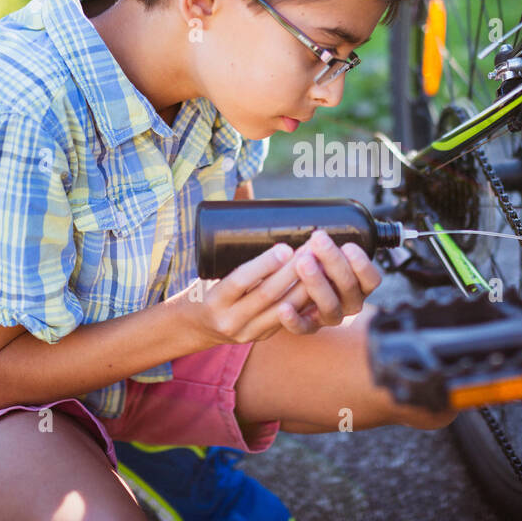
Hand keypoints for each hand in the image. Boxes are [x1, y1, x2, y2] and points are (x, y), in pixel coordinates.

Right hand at [171, 231, 382, 343]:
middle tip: (314, 248)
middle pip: (267, 294)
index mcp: (215, 298)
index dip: (264, 264)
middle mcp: (231, 319)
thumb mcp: (210, 266)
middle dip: (294, 272)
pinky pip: (291, 321)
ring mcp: (249, 332)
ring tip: (323, 264)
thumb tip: (244, 183)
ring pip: (285, 309)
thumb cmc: (207, 284)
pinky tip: (323, 287)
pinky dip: (307, 303)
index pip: (240, 280)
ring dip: (307, 286)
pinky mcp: (265, 336)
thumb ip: (229, 236)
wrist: (198, 325)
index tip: (286, 247)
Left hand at [275, 229, 383, 334]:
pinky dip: (294, 319)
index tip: (348, 246)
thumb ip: (325, 249)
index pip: (371, 279)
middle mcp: (350, 303)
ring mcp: (331, 317)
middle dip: (333, 262)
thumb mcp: (326, 255)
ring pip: (330, 306)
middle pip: (348, 286)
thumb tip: (317, 237)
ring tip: (302, 263)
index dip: (362, 264)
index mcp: (361, 285)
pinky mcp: (310, 327)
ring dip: (316, 283)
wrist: (297, 292)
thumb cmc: (317, 267)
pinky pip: (303, 327)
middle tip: (318, 243)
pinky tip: (283, 308)